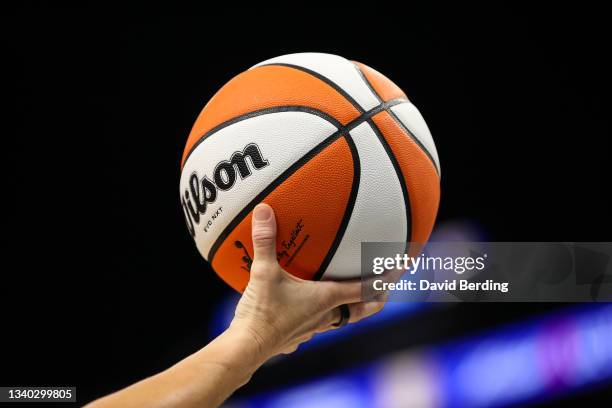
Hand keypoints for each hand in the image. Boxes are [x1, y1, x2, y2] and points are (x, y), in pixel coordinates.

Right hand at [230, 203, 386, 358]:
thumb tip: (264, 210)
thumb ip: (266, 241)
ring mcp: (313, 328)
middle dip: (378, 298)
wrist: (247, 348)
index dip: (386, 277)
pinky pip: (318, 324)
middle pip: (362, 309)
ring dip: (353, 307)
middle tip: (388, 287)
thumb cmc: (261, 313)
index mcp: (326, 298)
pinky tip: (310, 311)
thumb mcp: (263, 272)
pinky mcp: (298, 334)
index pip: (365, 288)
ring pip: (343, 318)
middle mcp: (326, 315)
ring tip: (356, 297)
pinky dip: (324, 315)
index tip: (401, 266)